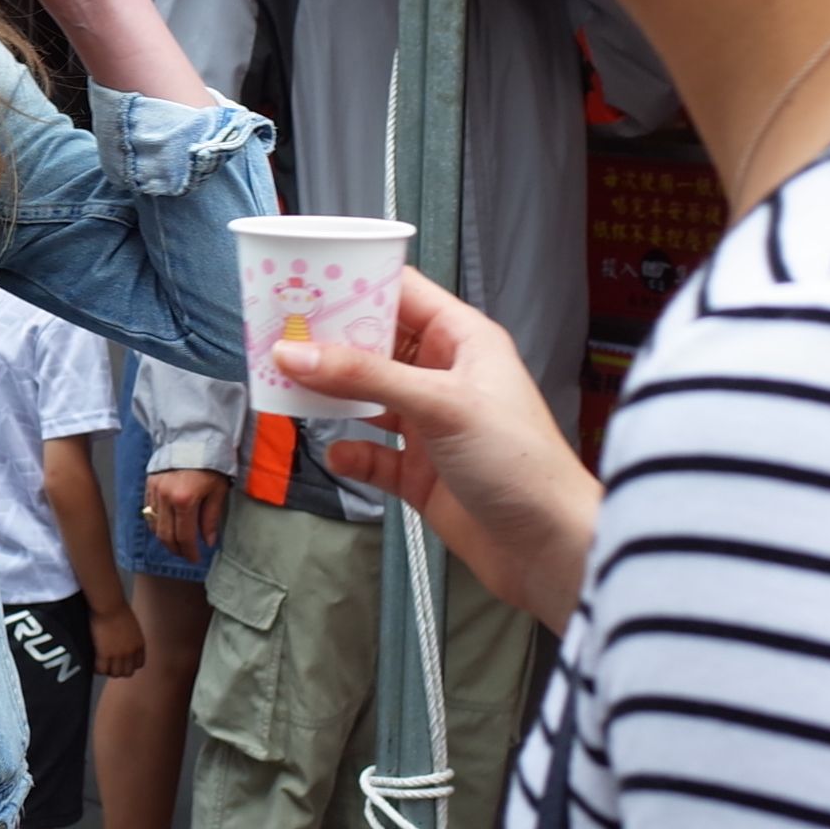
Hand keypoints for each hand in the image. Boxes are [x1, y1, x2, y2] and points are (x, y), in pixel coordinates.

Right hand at [85, 599, 146, 680]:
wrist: (109, 604)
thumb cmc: (117, 607)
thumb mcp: (131, 624)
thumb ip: (130, 636)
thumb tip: (122, 639)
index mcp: (139, 644)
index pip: (139, 664)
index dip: (129, 665)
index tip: (122, 662)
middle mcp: (131, 651)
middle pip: (127, 672)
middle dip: (118, 670)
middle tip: (109, 665)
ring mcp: (118, 654)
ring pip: (114, 673)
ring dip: (107, 670)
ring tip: (99, 664)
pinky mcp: (104, 654)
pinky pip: (101, 669)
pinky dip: (96, 669)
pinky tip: (91, 663)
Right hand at [142, 466, 226, 563]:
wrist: (192, 437)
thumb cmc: (210, 463)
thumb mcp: (218, 491)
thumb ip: (211, 518)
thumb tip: (208, 542)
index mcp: (184, 500)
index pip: (185, 536)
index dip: (191, 552)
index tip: (197, 558)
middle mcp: (165, 498)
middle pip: (166, 536)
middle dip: (177, 550)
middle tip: (187, 555)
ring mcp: (154, 492)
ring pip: (154, 526)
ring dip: (165, 540)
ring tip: (177, 545)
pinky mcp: (149, 486)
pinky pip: (148, 512)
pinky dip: (156, 525)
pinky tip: (166, 528)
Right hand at [288, 270, 598, 631]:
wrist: (549, 548)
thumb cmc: (522, 465)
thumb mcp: (441, 405)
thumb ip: (366, 377)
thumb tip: (297, 353)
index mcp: (464, 341)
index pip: (401, 293)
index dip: (354, 282)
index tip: (303, 280)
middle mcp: (446, 376)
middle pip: (375, 344)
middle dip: (329, 341)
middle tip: (280, 333)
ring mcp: (433, 425)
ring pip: (368, 397)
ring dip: (332, 395)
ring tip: (289, 387)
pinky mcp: (422, 471)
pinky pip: (373, 454)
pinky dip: (352, 452)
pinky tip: (337, 453)